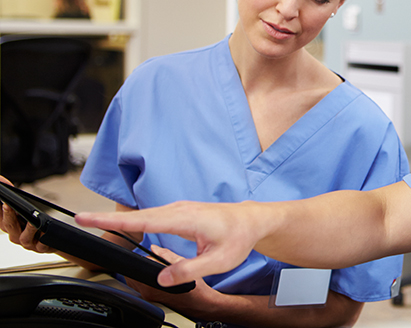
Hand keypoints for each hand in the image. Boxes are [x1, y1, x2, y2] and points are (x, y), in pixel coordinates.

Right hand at [0, 176, 52, 253]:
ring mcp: (28, 243)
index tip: (2, 201)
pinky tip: (45, 232)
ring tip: (33, 221)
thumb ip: (15, 201)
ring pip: (23, 237)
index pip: (0, 218)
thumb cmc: (38, 223)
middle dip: (7, 215)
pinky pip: (40, 245)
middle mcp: (15, 236)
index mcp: (10, 226)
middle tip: (8, 205)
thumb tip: (6, 184)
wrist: (55, 239)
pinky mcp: (41, 248)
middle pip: (8, 226)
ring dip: (28, 229)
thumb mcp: (26, 209)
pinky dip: (42, 239)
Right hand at [76, 201, 263, 286]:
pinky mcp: (178, 214)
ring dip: (119, 218)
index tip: (89, 217)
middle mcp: (178, 210)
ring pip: (143, 215)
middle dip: (108, 217)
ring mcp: (178, 210)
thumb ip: (190, 270)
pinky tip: (123, 226)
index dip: (113, 220)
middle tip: (81, 219)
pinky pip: (151, 217)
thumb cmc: (238, 237)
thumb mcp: (219, 261)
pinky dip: (134, 220)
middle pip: (136, 215)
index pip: (142, 220)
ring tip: (94, 223)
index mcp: (185, 219)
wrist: (251, 221)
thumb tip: (161, 279)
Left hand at [126, 246, 218, 317]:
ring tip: (158, 269)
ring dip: (143, 273)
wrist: (199, 303)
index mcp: (154, 281)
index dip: (146, 257)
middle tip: (156, 261)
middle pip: (134, 273)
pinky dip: (146, 280)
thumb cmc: (194, 286)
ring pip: (136, 280)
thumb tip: (154, 248)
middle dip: (142, 265)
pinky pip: (141, 287)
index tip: (154, 255)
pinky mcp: (149, 300)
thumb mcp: (182, 263)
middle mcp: (148, 291)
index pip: (140, 264)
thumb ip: (166, 255)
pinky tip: (159, 278)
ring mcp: (148, 297)